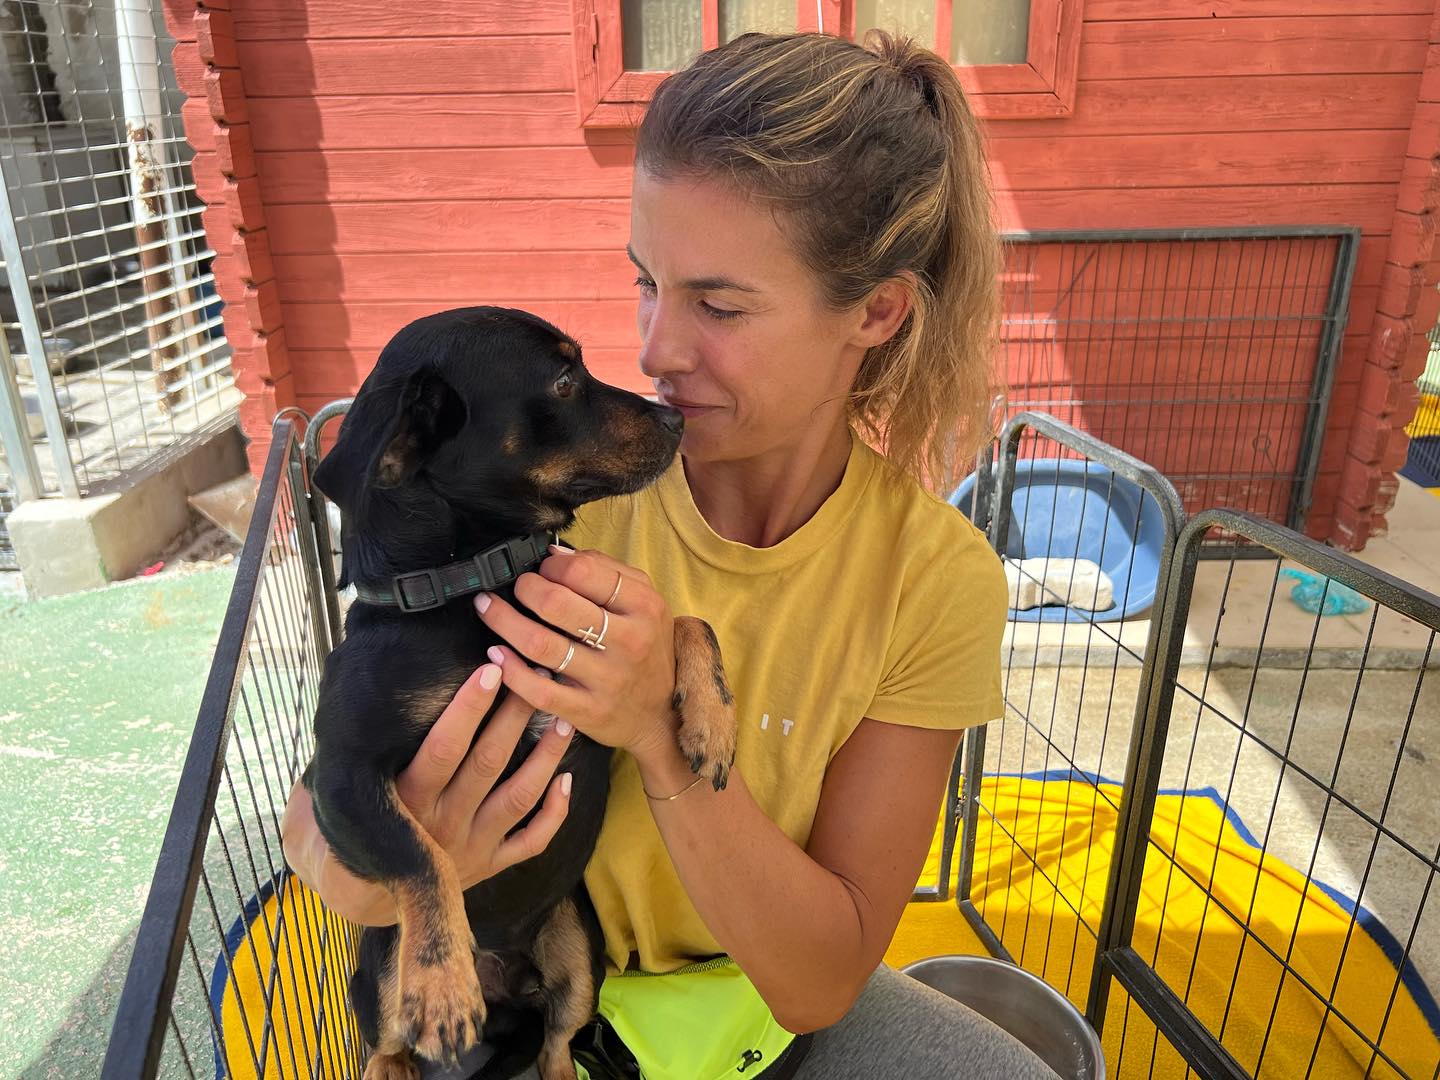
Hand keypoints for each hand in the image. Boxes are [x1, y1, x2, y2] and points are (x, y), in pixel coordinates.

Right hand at [282, 664, 575, 921]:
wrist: (361, 896)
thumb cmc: (352, 824)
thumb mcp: (339, 790)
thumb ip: (353, 752)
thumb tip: (350, 693)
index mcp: (407, 799)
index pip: (443, 747)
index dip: (468, 709)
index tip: (490, 670)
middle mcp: (442, 822)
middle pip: (488, 762)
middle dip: (515, 717)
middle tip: (538, 677)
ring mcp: (471, 846)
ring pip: (518, 796)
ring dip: (545, 758)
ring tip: (565, 721)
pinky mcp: (490, 865)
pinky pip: (530, 841)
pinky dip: (554, 813)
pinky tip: (568, 780)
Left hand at [474, 546, 678, 763]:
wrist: (659, 714)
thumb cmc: (645, 648)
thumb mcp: (644, 603)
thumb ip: (607, 571)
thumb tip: (555, 554)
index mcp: (643, 606)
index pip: (584, 572)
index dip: (552, 566)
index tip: (542, 569)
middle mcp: (629, 641)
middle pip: (557, 604)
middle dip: (525, 588)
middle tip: (516, 588)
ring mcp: (608, 679)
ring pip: (541, 644)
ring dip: (504, 622)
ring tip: (488, 609)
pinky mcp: (588, 711)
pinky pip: (538, 690)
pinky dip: (510, 669)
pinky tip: (496, 655)